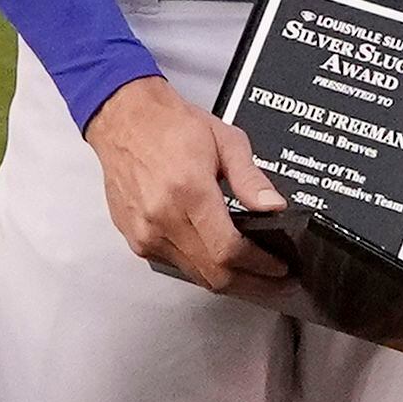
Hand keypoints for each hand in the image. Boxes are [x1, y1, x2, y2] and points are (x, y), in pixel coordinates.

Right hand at [85, 78, 288, 298]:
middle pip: (213, 274)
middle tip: (273, 279)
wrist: (124, 119)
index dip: (259, 266)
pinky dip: (200, 266)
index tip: (278, 267)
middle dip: (250, 283)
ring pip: (195, 274)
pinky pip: (175, 265)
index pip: (229, 250)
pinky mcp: (135, 239)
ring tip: (251, 271)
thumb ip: (251, 179)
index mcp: (188, 192)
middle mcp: (162, 217)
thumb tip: (274, 206)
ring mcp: (145, 232)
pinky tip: (216, 257)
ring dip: (225, 278)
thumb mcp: (226, 141)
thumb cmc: (168, 125)